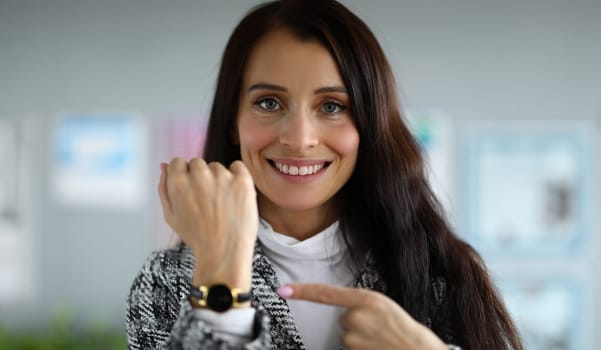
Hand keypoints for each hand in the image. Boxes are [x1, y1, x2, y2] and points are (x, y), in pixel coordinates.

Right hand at [159, 158, 257, 289]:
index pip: (178, 162)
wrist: (224, 253)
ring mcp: (222, 176)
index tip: (191, 188)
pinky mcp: (242, 180)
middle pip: (197, 163)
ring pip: (217, 167)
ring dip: (218, 179)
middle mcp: (199, 175)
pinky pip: (237, 167)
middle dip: (200, 177)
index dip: (184, 175)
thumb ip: (164, 188)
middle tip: (206, 200)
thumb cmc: (198, 238)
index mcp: (178, 182)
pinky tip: (234, 194)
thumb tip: (164, 166)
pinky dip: (237, 176)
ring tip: (221, 204)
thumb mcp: (170, 216)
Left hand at [277, 284, 447, 349]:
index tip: (283, 290)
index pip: (325, 293)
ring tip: (381, 341)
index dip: (302, 292)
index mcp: (366, 299)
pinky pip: (350, 349)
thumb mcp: (385, 308)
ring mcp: (353, 337)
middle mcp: (356, 316)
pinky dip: (361, 349)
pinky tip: (377, 348)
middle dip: (356, 325)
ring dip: (360, 340)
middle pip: (343, 319)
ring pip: (347, 337)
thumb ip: (363, 306)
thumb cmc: (406, 331)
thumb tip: (346, 315)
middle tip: (379, 330)